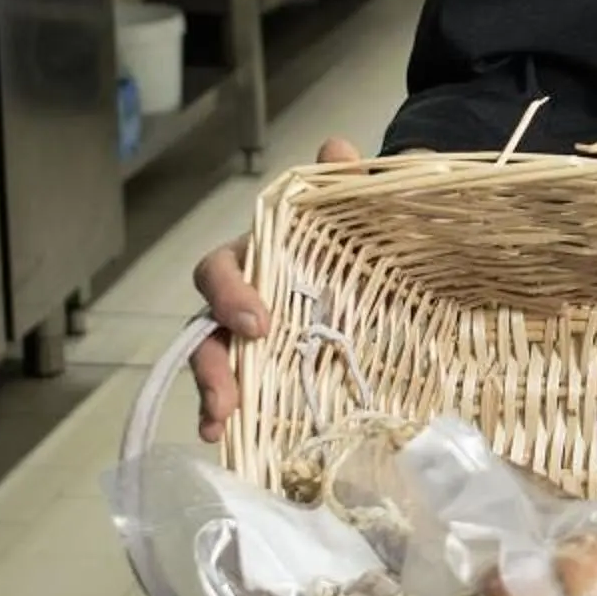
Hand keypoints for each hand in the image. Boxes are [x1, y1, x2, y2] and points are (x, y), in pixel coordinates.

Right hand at [189, 136, 361, 441]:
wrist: (389, 258)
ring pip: (218, 365)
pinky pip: (247, 395)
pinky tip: (233, 443)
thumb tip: (337, 151)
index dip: (229, 293)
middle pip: (207, 328)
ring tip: (219, 427)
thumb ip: (349, 182)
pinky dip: (235, 418)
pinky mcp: (277, 370)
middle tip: (227, 396)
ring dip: (213, 397)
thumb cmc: (360, 232)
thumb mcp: (361, 208)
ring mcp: (258, 339)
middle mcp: (247, 298)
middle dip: (211, 363)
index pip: (222, 268)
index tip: (256, 322)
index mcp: (258, 257)